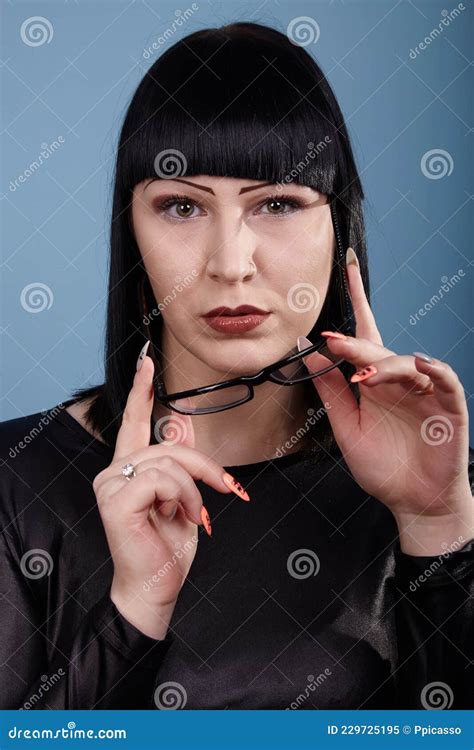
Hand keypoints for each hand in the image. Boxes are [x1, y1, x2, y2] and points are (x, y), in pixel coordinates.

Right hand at [92, 351, 234, 636]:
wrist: (156, 586)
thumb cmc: (167, 546)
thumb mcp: (183, 498)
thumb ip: (180, 463)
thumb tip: (181, 424)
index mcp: (129, 468)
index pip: (134, 422)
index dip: (141, 390)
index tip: (146, 361)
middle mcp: (114, 471)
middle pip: (168, 445)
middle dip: (204, 467)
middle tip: (228, 489)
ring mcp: (110, 483)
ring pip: (169, 462)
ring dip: (195, 490)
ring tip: (196, 516)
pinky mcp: (115, 498)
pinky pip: (162, 479)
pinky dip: (183, 497)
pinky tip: (183, 516)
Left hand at [301, 252, 472, 553]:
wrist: (415, 504)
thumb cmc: (384, 468)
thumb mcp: (348, 428)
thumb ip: (331, 391)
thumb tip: (307, 353)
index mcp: (375, 383)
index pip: (365, 335)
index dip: (358, 300)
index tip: (346, 267)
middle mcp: (400, 382)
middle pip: (379, 349)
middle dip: (356, 345)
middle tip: (333, 343)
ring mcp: (426, 393)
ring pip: (407, 364)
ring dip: (383, 365)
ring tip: (362, 377)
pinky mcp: (449, 408)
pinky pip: (445, 381)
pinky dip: (433, 371)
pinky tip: (419, 365)